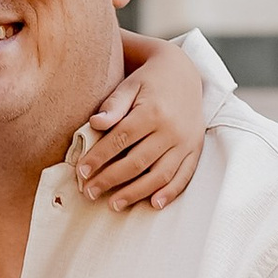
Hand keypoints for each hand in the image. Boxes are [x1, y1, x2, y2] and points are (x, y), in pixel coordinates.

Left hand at [74, 34, 206, 212]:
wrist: (183, 73)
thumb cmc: (149, 81)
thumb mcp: (130, 85)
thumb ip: (113, 105)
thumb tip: (95, 123)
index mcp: (152, 112)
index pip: (120, 140)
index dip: (99, 157)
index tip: (81, 172)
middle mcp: (172, 129)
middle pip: (138, 162)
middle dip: (111, 179)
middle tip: (89, 192)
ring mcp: (186, 142)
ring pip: (160, 174)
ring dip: (136, 192)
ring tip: (113, 204)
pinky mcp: (195, 149)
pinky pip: (184, 175)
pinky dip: (170, 192)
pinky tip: (153, 204)